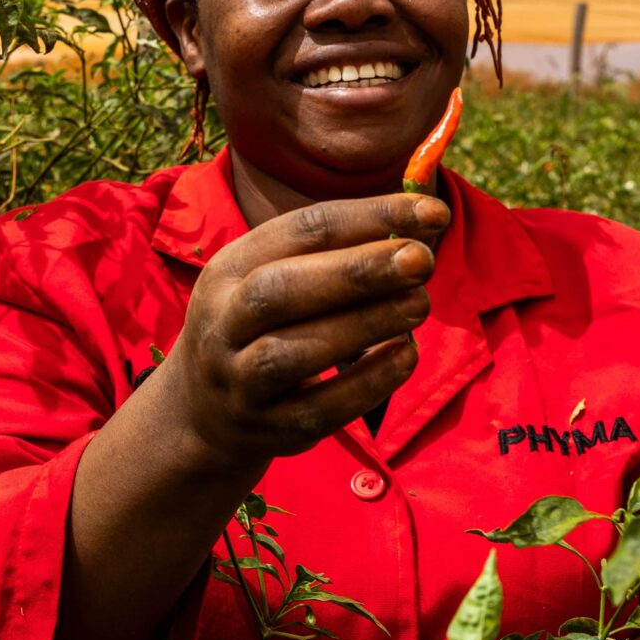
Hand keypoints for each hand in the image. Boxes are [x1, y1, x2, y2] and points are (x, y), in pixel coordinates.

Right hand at [169, 193, 449, 472]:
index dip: (370, 217)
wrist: (205, 411)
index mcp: (230, 268)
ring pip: (292, 353)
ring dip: (363, 325)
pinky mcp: (268, 429)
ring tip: (420, 303)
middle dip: (355, 272)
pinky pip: (318, 410)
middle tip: (420, 259)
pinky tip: (405, 355)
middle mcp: (223, 322)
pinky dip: (367, 383)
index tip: (434, 211)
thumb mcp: (274, 274)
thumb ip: (338, 250)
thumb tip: (423, 220)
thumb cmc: (264, 323)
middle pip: (279, 291)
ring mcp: (239, 382)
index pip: (300, 230)